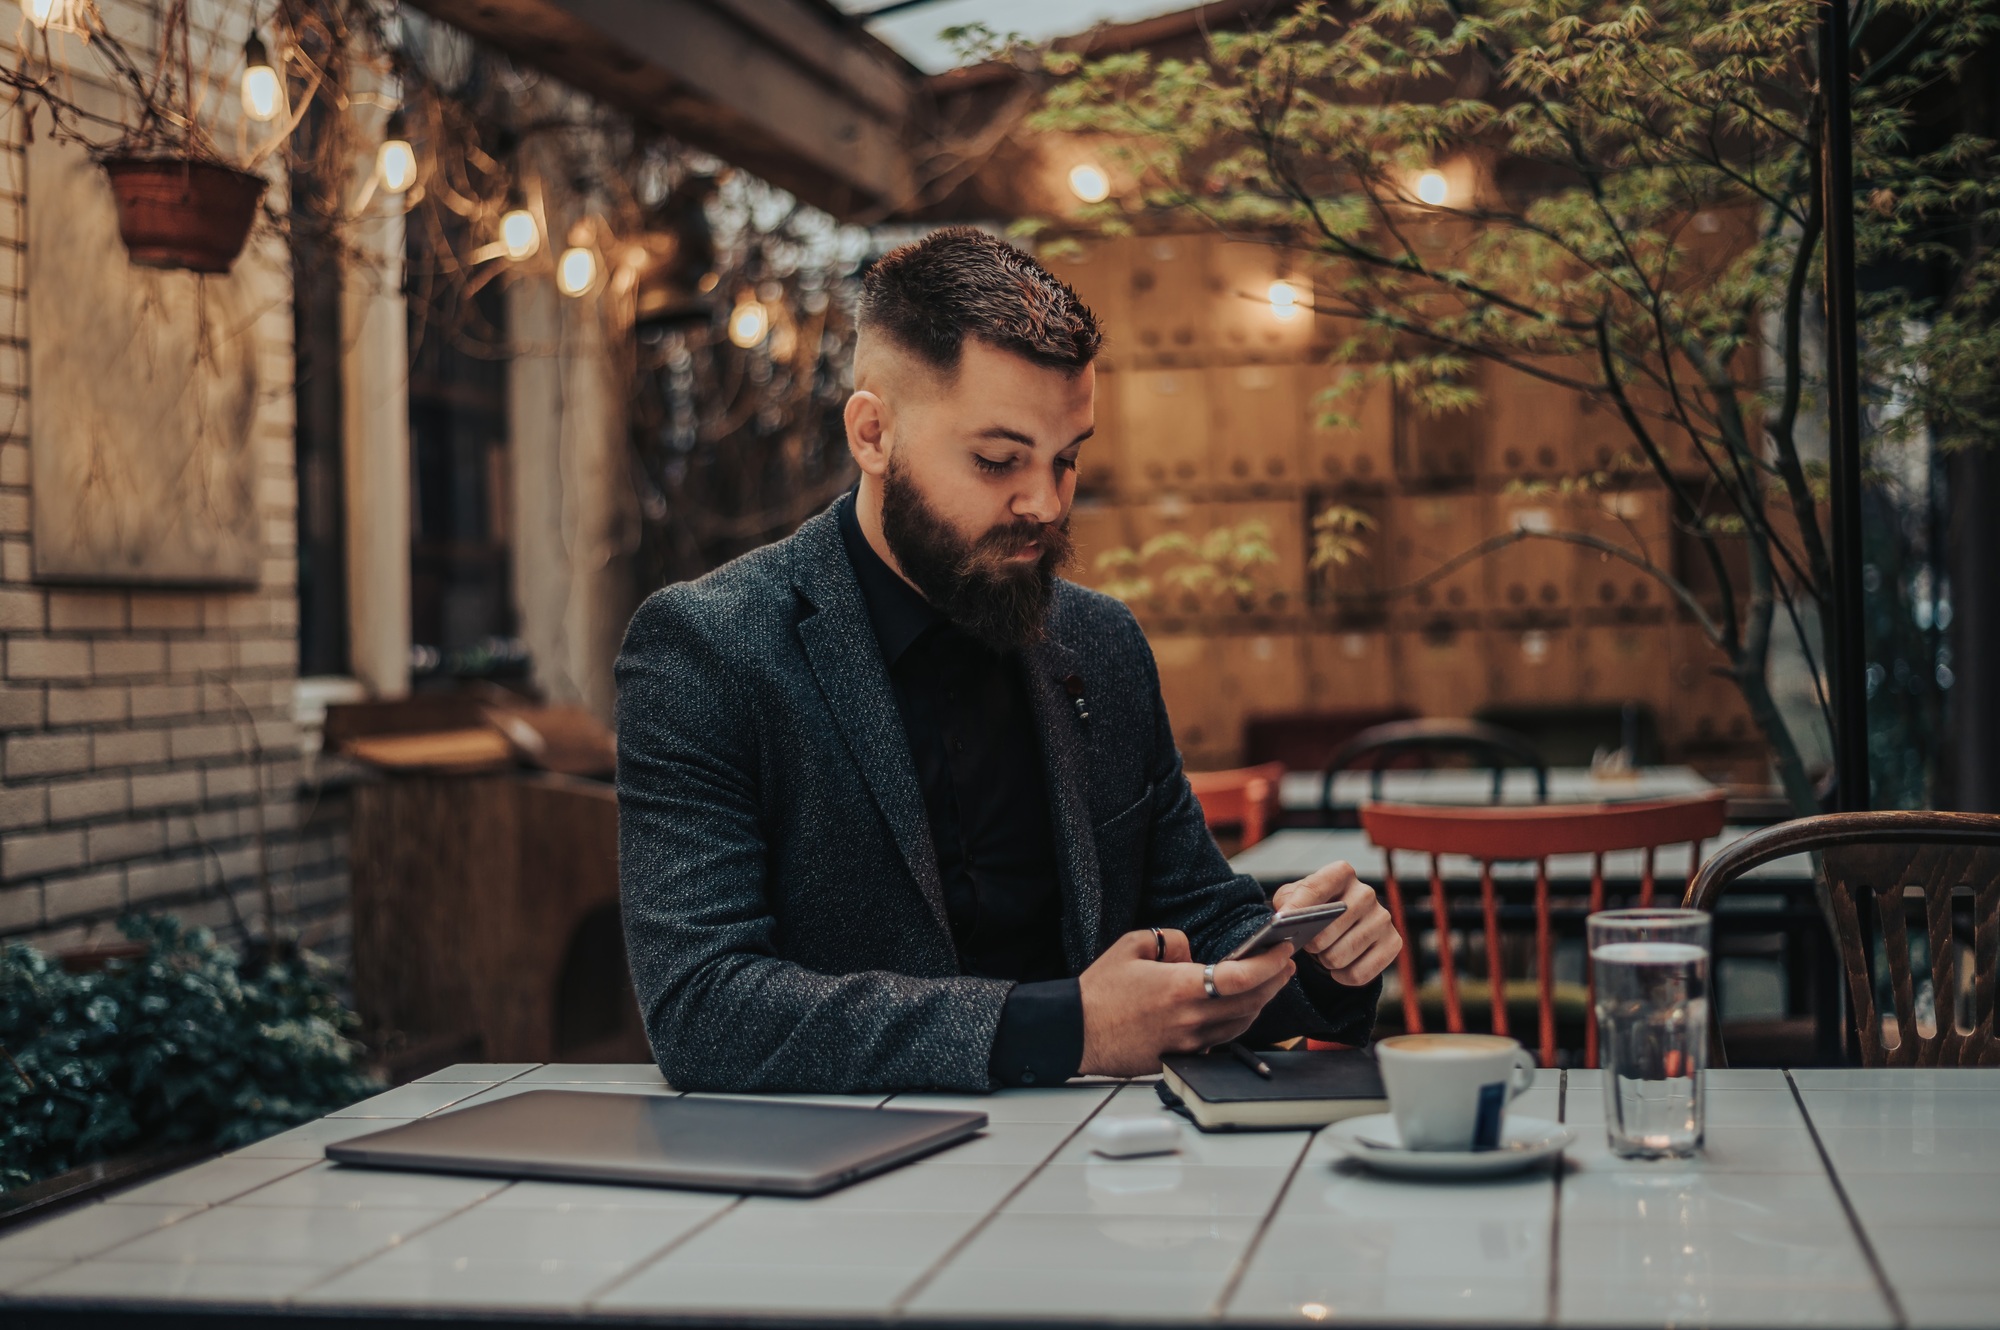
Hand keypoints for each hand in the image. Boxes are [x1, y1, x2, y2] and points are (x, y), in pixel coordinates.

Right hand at [1075, 928, 1296, 1077]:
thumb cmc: (1099, 991)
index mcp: (1180, 988)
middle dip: (1273, 981)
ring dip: (1260, 1002)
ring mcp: (1189, 1041)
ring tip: (1269, 982)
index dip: (1268, 964)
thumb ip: (1170, 940)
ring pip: (1241, 1023)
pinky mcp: (1183, 1055)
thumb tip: (1191, 951)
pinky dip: (1239, 1021)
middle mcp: (1190, 1018)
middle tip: (1285, 963)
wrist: (1076, 1032)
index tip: (1282, 951)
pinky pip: (1222, 1039)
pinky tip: (1241, 1007)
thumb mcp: (1132, 946)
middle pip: (1250, 1002)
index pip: (1241, 977)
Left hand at [1271, 860, 1401, 985]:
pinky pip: (1360, 974)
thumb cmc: (1313, 909)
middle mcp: (1366, 892)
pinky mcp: (1394, 942)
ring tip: (1324, 955)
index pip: (1315, 888)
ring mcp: (1383, 917)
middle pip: (1328, 929)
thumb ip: (1286, 903)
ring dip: (1326, 962)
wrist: (1341, 925)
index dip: (1297, 908)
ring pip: (1341, 955)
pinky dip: (1343, 977)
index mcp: (1341, 873)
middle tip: (1310, 946)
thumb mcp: (1293, 898)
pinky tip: (1338, 970)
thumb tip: (1286, 918)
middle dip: (1311, 944)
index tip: (1282, 923)